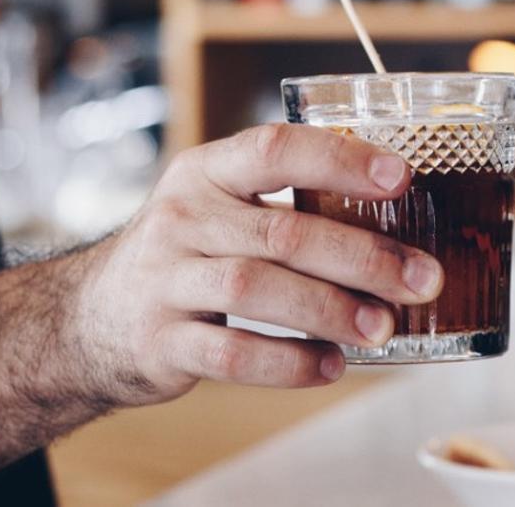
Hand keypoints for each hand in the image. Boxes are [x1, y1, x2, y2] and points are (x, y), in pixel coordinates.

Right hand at [66, 124, 444, 405]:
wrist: (92, 317)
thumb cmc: (189, 255)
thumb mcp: (222, 208)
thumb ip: (290, 208)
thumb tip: (402, 229)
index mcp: (207, 172)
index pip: (276, 149)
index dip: (342, 160)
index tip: (403, 176)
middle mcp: (183, 218)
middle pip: (283, 231)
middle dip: (363, 257)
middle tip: (422, 279)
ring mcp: (165, 280)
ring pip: (257, 289)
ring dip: (331, 310)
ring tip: (384, 327)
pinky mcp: (160, 341)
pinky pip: (232, 354)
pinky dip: (289, 363)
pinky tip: (331, 365)